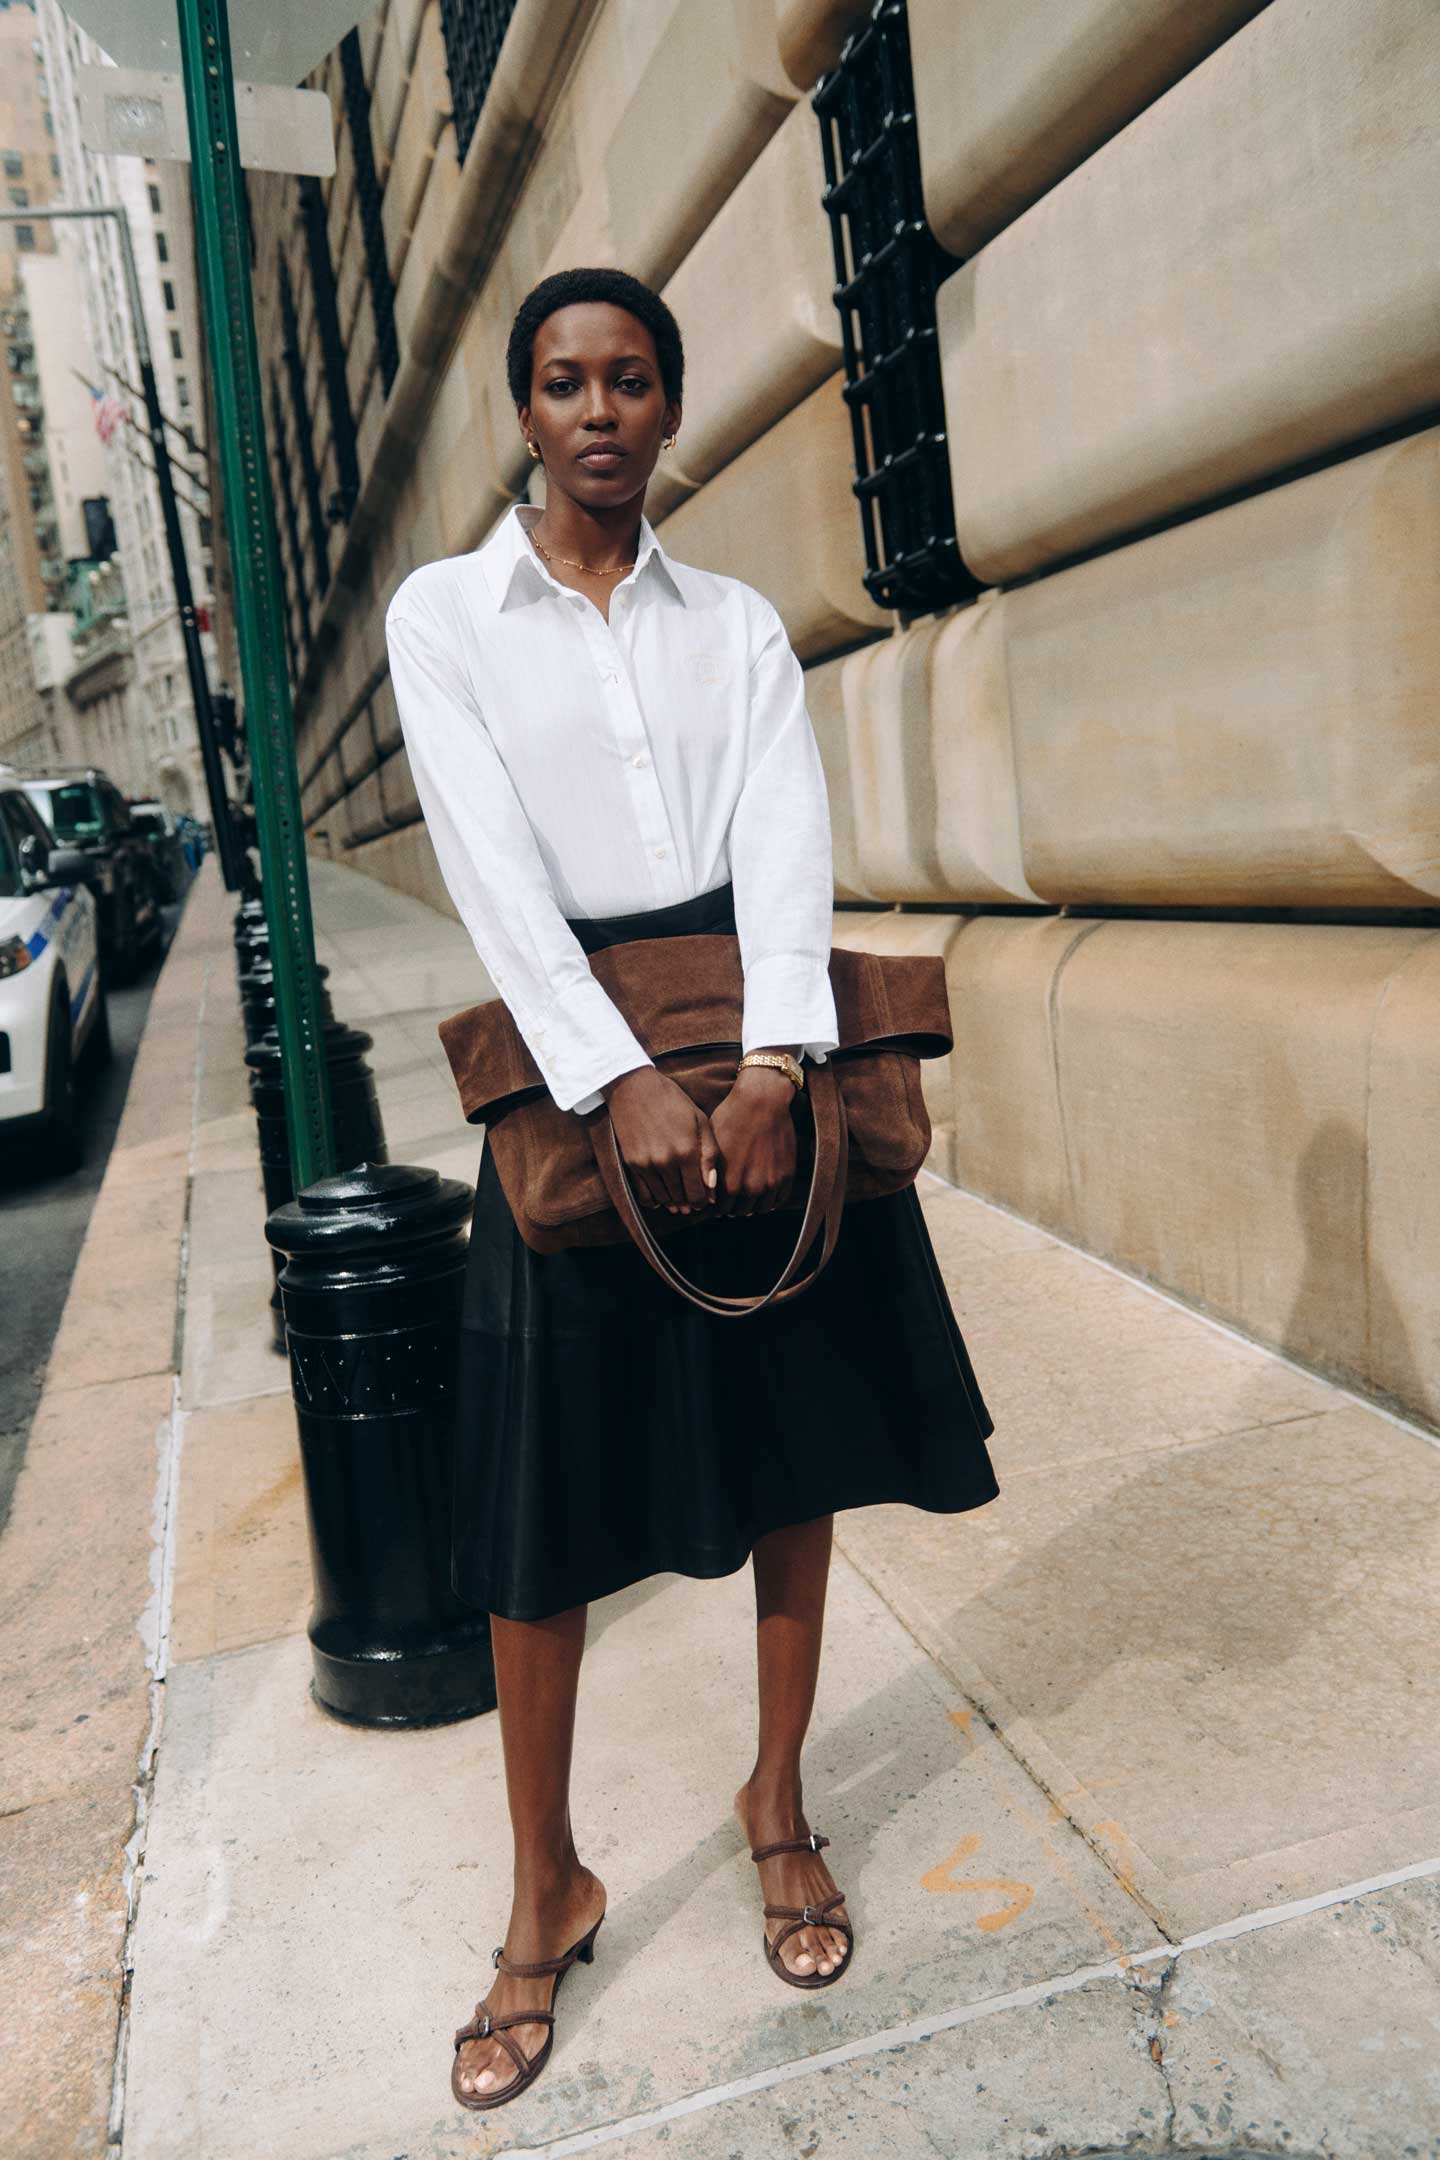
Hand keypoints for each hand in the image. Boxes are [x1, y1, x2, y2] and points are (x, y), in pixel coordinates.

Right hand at [601, 1066, 718, 1214]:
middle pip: (681, 1199)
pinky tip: (662, 1197)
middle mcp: (666, 1162)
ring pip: (664, 1199)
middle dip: (690, 1204)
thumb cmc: (673, 1102)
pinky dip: (655, 1200)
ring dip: (674, 1203)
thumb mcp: (700, 1121)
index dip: (703, 1201)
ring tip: (680, 1200)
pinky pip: (644, 1195)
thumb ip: (709, 1155)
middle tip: (694, 1203)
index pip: (698, 1193)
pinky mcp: (631, 1164)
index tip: (705, 1200)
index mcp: (687, 1151)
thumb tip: (711, 1188)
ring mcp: (646, 1164)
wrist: (635, 1087)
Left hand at [710, 1065, 796, 1217]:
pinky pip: (778, 1200)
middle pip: (738, 1211)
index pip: (719, 1209)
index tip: (716, 1199)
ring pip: (759, 1209)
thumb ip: (709, 1174)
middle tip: (730, 1198)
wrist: (762, 1100)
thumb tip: (706, 1193)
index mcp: (728, 1182)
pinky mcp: (787, 1176)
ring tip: (747, 1195)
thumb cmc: (731, 1118)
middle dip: (732, 1206)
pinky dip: (770, 1200)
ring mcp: (771, 1183)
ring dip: (752, 1204)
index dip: (716, 1204)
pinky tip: (763, 1191)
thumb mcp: (711, 1147)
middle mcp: (750, 1188)